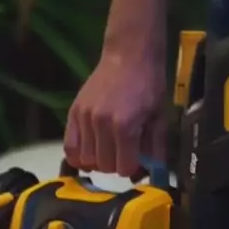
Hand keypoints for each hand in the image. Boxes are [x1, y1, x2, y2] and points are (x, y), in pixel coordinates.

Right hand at [63, 52, 165, 176]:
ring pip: (86, 160)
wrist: (128, 56)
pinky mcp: (73, 112)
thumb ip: (156, 148)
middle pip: (104, 166)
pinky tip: (89, 153)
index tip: (137, 161)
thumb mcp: (159, 117)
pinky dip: (78, 156)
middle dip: (116, 165)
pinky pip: (69, 147)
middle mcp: (101, 125)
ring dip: (99, 161)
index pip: (124, 168)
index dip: (132, 168)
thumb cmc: (149, 86)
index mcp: (125, 127)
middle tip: (123, 154)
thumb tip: (154, 173)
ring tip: (108, 151)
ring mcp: (84, 118)